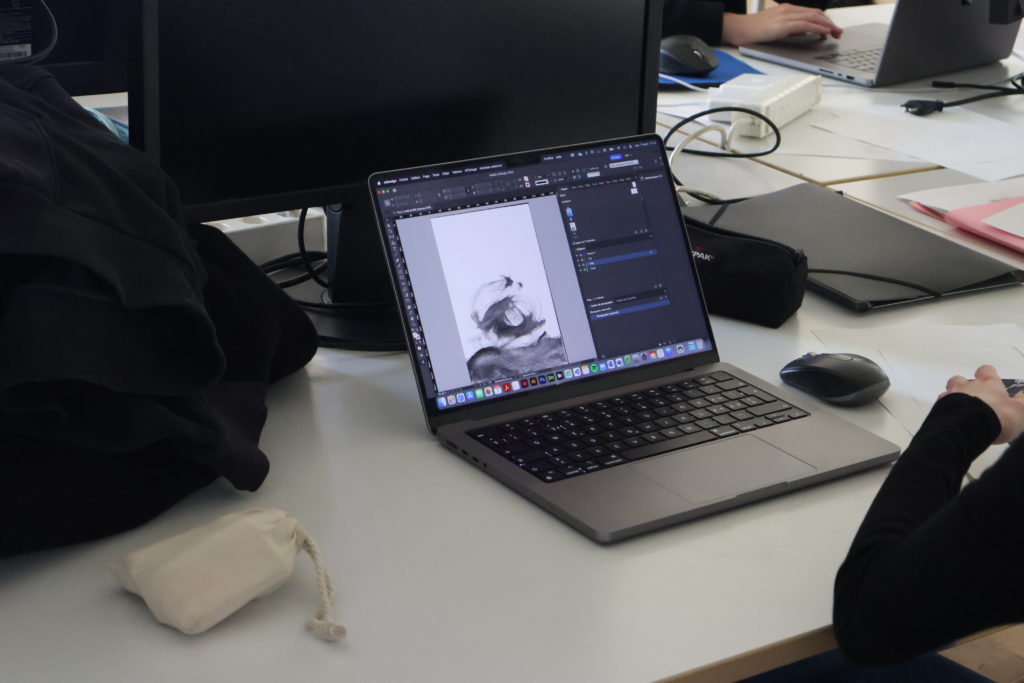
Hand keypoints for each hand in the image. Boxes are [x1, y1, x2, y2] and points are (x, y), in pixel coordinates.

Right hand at [721, 4, 842, 46]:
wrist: (738, 29)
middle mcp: (788, 10)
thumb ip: (790, 28)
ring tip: (835, 33)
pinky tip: (824, 32)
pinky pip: (805, 25)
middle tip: (838, 32)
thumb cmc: (753, 30)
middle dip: (829, 23)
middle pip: (816, 13)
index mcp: (787, 9)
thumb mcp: (775, 27)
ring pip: (814, 17)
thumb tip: (805, 33)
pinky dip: (817, 28)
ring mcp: (786, 16)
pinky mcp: (783, 25)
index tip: (832, 28)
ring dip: (827, 25)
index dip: (824, 20)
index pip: (811, 12)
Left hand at [941, 365, 1023, 443]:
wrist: (968, 428)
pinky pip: (939, 408)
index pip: (986, 370)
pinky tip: (952, 421)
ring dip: (953, 399)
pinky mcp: (938, 410)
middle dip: (964, 386)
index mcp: (987, 383)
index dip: (988, 374)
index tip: (991, 379)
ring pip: (947, 393)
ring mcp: (950, 397)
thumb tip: (1023, 396)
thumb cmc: (996, 417)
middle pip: (960, 379)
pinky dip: (945, 412)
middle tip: (973, 398)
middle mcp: (966, 386)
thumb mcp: (1020, 411)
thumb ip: (1023, 402)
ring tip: (961, 412)